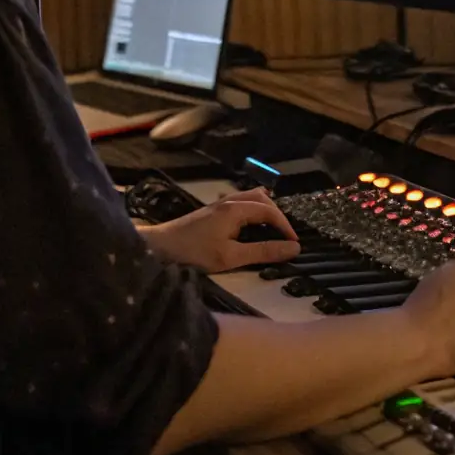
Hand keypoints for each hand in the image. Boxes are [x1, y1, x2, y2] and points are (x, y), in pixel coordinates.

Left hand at [137, 188, 300, 272]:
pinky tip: (249, 225)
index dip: (285, 226)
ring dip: (265, 210)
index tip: (295, 244)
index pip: (270, 211)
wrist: (159, 247)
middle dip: (277, 215)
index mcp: (236, 209)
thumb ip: (263, 252)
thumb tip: (293, 248)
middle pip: (262, 199)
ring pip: (250, 197)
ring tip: (272, 229)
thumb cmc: (194, 253)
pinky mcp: (212, 211)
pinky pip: (240, 202)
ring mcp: (219, 204)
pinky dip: (252, 210)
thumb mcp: (231, 257)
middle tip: (285, 236)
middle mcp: (229, 201)